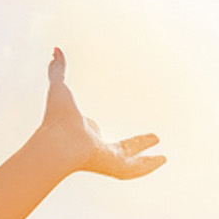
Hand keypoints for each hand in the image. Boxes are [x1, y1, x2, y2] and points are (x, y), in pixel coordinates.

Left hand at [36, 48, 163, 179]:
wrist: (60, 141)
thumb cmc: (56, 117)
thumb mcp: (59, 86)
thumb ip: (57, 69)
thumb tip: (55, 50)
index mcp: (81, 132)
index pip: (92, 130)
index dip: (94, 127)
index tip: (95, 126)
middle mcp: (95, 149)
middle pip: (120, 148)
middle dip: (137, 145)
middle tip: (151, 139)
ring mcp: (107, 160)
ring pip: (132, 161)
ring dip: (147, 159)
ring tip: (163, 159)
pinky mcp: (116, 167)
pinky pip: (137, 168)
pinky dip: (150, 165)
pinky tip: (163, 160)